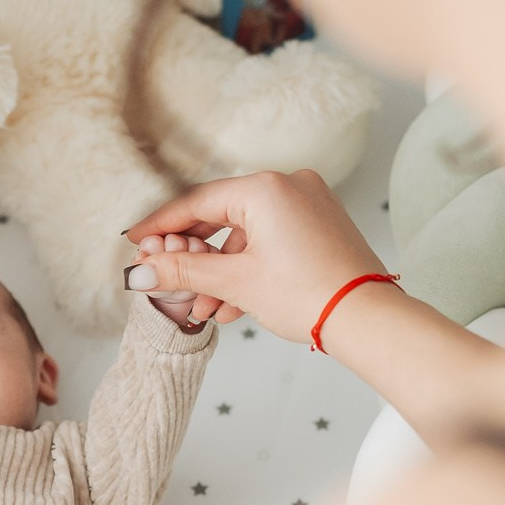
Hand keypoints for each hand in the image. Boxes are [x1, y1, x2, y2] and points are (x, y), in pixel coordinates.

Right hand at [122, 169, 390, 345]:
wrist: (367, 319)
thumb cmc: (310, 294)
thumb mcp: (235, 282)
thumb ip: (183, 270)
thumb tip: (142, 270)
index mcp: (266, 188)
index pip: (197, 202)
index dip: (162, 226)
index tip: (137, 240)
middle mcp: (290, 186)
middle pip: (222, 217)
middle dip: (195, 257)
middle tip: (169, 278)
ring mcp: (309, 205)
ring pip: (247, 235)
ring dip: (222, 272)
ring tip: (206, 307)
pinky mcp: (320, 226)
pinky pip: (272, 241)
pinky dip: (251, 268)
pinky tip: (235, 303)